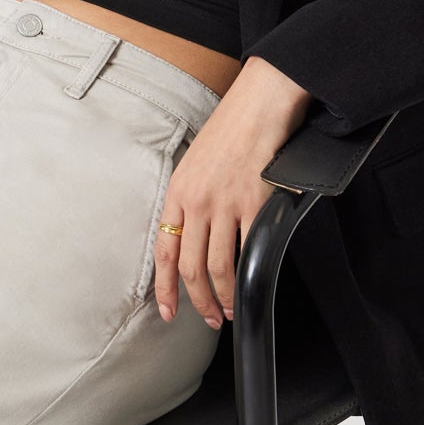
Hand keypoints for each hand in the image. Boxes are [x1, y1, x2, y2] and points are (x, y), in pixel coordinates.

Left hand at [153, 57, 313, 328]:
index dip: (164, 287)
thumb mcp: (195, 163)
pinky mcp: (256, 205)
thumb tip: (194, 236)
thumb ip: (190, 199)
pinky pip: (249, 252)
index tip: (166, 311)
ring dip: (224, 297)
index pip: (163, 250)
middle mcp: (196, 201)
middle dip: (197, 301)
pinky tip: (250, 287)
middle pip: (190, 267)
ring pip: (219, 267)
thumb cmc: (231, 131)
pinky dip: (248, 277)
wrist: (260, 105)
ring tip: (230, 311)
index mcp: (177, 192)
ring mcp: (225, 205)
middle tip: (208, 319)